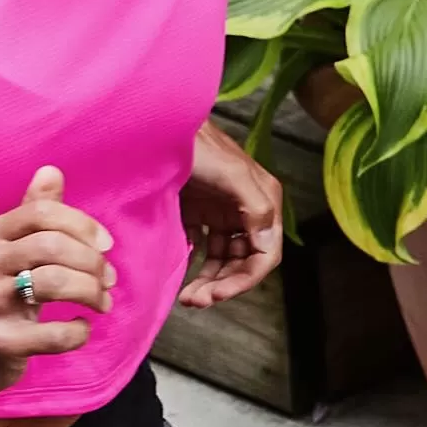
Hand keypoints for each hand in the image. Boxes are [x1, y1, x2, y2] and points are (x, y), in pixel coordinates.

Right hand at [0, 166, 108, 394]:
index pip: (43, 213)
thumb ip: (32, 212)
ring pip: (54, 283)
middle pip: (52, 246)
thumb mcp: (8, 248)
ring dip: (90, 292)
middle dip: (91, 262)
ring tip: (101, 302)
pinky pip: (54, 334)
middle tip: (107, 279)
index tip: (105, 245)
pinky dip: (78, 331)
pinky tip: (82, 328)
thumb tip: (51, 171)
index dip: (83, 225)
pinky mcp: (0, 342)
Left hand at [179, 122, 284, 306]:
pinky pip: (203, 247)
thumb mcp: (232, 175)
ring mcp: (222, 212)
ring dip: (209, 280)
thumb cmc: (197, 145)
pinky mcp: (199, 212)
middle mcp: (247, 209)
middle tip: (195, 300)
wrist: (159, 125)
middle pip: (243, 261)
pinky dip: (195, 264)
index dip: (244, 280)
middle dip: (223, 284)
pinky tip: (181, 273)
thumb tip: (266, 243)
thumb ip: (256, 207)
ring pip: (223, 259)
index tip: (216, 295)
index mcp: (264, 201)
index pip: (265, 255)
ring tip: (187, 296)